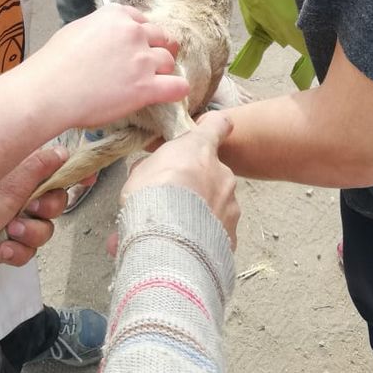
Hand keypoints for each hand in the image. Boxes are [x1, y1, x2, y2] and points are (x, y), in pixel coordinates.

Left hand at [0, 146, 69, 266]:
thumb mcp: (10, 183)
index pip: (57, 167)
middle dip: (48, 210)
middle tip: (32, 210)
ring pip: (44, 229)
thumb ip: (39, 167)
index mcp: (23, 172)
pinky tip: (2, 249)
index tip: (86, 181)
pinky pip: (28, 251)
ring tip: (10, 232)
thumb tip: (63, 151)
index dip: (74, 173)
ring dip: (30, 234)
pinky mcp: (9, 242)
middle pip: (57, 201)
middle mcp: (22, 193)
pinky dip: (17, 252)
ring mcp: (16, 218)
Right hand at [31, 4, 189, 128]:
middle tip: (145, 66)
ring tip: (150, 82)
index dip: (141, 36)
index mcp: (117, 16)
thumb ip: (102, 29)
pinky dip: (177, 90)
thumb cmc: (55, 62)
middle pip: (161, 38)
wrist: (49, 91)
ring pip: (169, 62)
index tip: (136, 47)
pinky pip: (177, 86)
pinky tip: (171, 93)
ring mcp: (142, 60)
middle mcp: (134, 33)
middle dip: (155, 50)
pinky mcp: (146, 87)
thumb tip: (109, 37)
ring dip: (162, 71)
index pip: (143, 21)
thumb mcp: (78, 29)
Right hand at [119, 113, 239, 248]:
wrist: (168, 240)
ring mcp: (231, 205)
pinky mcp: (232, 235)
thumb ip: (153, 167)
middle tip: (172, 202)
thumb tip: (152, 173)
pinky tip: (182, 249)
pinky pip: (217, 232)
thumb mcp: (141, 171)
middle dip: (197, 185)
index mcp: (200, 149)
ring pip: (216, 204)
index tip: (205, 131)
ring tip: (174, 232)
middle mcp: (222, 173)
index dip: (212, 127)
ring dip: (199, 214)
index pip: (218, 124)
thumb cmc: (151, 194)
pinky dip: (203, 239)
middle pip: (213, 172)